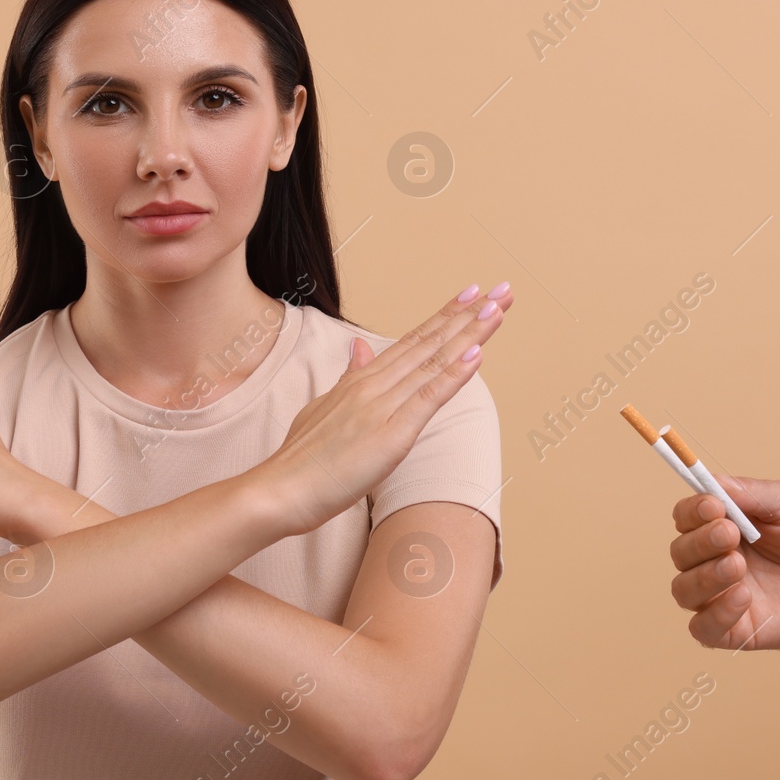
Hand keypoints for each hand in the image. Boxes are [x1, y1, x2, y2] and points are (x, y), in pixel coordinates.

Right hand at [256, 282, 513, 537]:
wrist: (278, 490)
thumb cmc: (300, 461)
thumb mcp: (323, 408)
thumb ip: (347, 378)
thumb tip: (359, 348)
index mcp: (360, 381)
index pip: (410, 342)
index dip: (443, 317)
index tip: (470, 294)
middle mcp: (373, 385)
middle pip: (428, 343)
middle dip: (467, 315)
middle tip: (501, 289)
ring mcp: (381, 406)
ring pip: (433, 362)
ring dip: (469, 334)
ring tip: (497, 308)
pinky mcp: (391, 434)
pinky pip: (428, 398)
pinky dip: (453, 374)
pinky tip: (476, 354)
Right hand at [668, 475, 779, 650]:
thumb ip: (749, 492)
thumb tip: (710, 482)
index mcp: (721, 528)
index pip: (685, 519)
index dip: (691, 512)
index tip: (713, 506)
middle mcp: (715, 562)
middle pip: (680, 554)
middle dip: (701, 542)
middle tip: (731, 534)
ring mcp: (722, 598)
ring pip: (683, 591)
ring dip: (704, 576)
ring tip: (738, 566)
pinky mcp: (737, 631)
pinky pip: (703, 629)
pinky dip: (714, 613)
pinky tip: (744, 597)